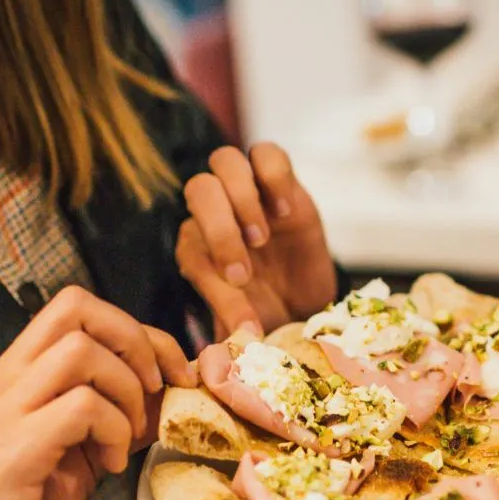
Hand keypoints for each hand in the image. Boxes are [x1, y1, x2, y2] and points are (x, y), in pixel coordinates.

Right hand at [0, 286, 196, 499]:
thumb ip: (121, 408)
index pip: (78, 306)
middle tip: (155, 389)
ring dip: (125, 393)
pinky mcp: (17, 444)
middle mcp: (9, 374)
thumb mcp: (85, 443)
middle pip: (78, 308)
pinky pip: (82, 408)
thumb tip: (176, 386)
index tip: (169, 371)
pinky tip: (111, 464)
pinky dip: (114, 432)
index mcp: (22, 366)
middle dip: (135, 342)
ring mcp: (8, 406)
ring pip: (82, 353)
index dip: (136, 329)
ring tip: (127, 436)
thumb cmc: (32, 493)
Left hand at [176, 143, 338, 337]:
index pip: (191, 243)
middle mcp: (215, 214)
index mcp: (197, 248)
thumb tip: (222, 347)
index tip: (243, 295)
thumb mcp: (248, 324)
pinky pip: (266, 152)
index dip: (213, 269)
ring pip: (224, 162)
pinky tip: (286, 212)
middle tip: (248, 267)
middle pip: (199, 190)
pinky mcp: (280, 178)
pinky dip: (274, 176)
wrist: (307, 302)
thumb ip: (231, 326)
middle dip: (221, 229)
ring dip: (243, 200)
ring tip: (264, 237)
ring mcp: (247, 191)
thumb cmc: (268, 314)